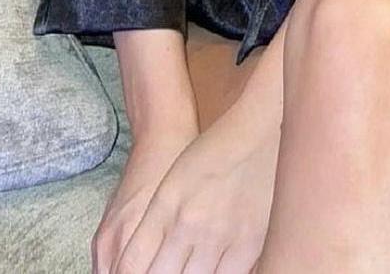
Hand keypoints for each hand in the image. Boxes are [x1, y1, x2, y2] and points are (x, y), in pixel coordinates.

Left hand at [110, 89, 281, 272]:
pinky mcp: (250, 244)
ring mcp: (219, 235)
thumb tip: (145, 265)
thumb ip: (155, 228)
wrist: (257, 131)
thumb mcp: (173, 185)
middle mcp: (188, 223)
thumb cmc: (212, 155)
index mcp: (164, 206)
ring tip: (189, 266)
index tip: (139, 273)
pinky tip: (213, 269)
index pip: (131, 265)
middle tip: (167, 267)